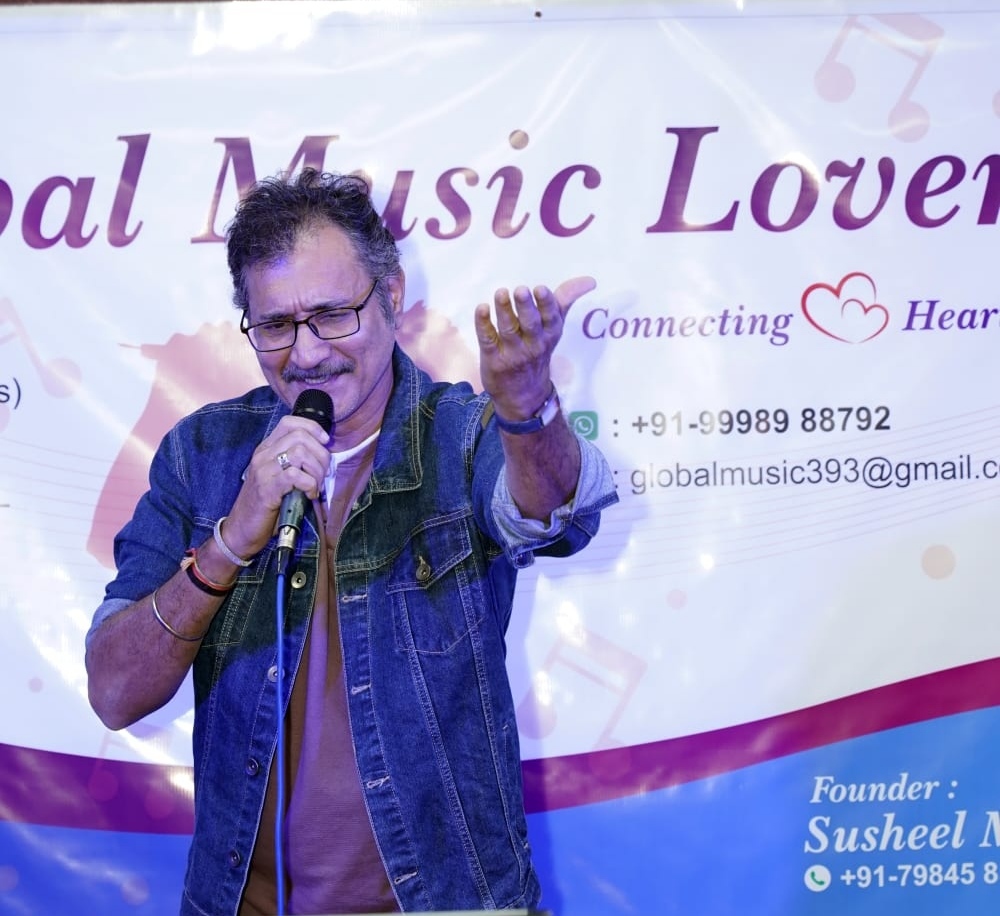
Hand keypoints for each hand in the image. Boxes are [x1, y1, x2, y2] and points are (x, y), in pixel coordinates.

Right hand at [220, 414, 330, 558]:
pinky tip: (309, 495)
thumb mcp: (280, 477)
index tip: (325, 442)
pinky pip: (296, 476)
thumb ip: (295, 462)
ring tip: (316, 485)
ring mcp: (263, 470)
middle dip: (321, 454)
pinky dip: (310, 485)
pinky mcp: (267, 488)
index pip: (290, 423)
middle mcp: (263, 455)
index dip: (313, 427)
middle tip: (323, 473)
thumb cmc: (266, 504)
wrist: (242, 529)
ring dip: (317, 470)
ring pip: (300, 453)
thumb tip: (324, 455)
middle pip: (300, 436)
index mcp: (266, 449)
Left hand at [474, 276, 594, 418]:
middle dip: (526, 307)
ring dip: (504, 311)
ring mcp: (512, 353)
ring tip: (501, 293)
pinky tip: (482, 309)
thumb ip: (566, 300)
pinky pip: (488, 340)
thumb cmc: (539, 350)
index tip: (540, 288)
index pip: (551, 318)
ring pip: (508, 330)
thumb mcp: (555, 328)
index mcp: (550, 334)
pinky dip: (483, 324)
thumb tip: (590, 280)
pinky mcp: (493, 359)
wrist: (524, 394)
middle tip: (521, 290)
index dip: (546, 304)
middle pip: (530, 324)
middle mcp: (533, 344)